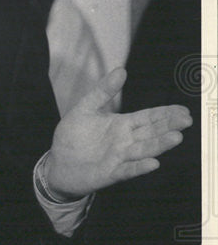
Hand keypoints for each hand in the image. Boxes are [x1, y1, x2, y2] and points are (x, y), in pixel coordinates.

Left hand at [45, 67, 192, 199]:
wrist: (57, 163)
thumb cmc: (73, 136)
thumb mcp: (85, 108)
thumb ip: (103, 91)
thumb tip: (121, 70)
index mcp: (122, 125)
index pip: (149, 117)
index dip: (166, 114)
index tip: (183, 110)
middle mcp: (126, 142)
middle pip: (151, 133)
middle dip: (169, 126)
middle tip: (186, 120)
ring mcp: (120, 158)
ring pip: (143, 150)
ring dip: (159, 145)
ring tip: (176, 137)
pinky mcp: (110, 174)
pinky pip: (127, 171)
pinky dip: (139, 167)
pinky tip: (153, 164)